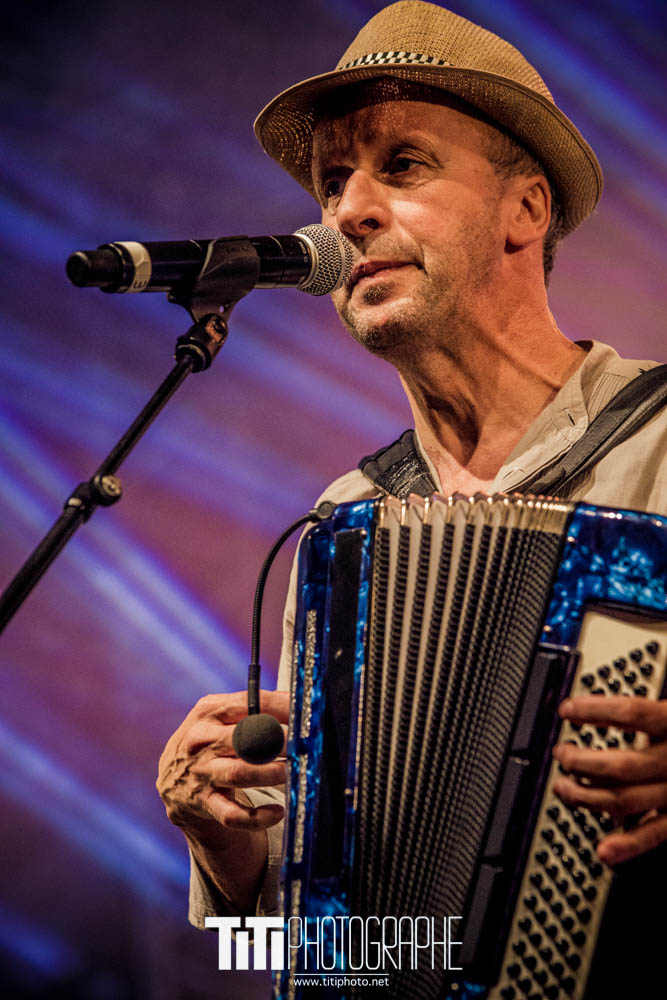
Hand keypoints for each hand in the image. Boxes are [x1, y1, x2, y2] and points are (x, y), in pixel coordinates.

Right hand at [157, 689, 289, 838]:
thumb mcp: (222, 717)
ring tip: (291, 772)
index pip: (247, 704)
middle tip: (300, 745)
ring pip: (239, 773)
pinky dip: (257, 817)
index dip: (279, 709)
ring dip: (270, 773)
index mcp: (208, 712)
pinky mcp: (204, 803)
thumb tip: (293, 702)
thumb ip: (254, 707)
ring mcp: (202, 772)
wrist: (174, 779)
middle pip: (244, 738)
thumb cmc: (210, 741)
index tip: (303, 716)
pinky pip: (233, 814)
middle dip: (277, 742)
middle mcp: (201, 740)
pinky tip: (277, 812)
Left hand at [552, 695, 666, 864]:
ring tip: (563, 787)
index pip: (632, 714)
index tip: (568, 709)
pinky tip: (604, 851)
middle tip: (561, 754)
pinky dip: (627, 845)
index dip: (595, 711)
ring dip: (586, 796)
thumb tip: (604, 705)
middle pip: (621, 765)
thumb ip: (653, 711)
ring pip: (626, 799)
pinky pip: (654, 834)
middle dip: (582, 761)